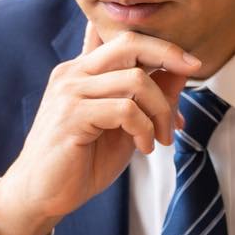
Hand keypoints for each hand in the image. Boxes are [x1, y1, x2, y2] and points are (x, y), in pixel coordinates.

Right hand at [0, 23, 200, 234]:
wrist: (41, 195)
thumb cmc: (81, 162)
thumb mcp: (125, 126)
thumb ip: (148, 97)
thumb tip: (181, 70)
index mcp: (83, 70)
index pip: (125, 39)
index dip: (162, 46)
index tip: (190, 65)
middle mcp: (74, 73)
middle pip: (130, 43)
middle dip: (169, 54)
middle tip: (193, 72)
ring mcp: (70, 92)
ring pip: (135, 80)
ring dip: (161, 110)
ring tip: (162, 137)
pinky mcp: (72, 116)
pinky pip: (125, 109)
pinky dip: (145, 129)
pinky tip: (144, 147)